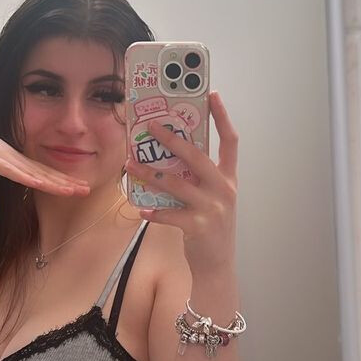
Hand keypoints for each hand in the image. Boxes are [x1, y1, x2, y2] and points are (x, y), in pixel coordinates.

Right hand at [0, 108, 89, 218]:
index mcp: (14, 162)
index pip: (42, 175)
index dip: (59, 182)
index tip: (76, 189)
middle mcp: (15, 159)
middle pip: (46, 174)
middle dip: (66, 183)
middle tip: (87, 190)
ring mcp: (6, 159)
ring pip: (36, 174)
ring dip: (55, 183)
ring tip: (74, 190)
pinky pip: (14, 171)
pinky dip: (28, 178)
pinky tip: (42, 184)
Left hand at [124, 90, 237, 275]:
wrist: (217, 265)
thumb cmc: (210, 228)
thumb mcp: (213, 199)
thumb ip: (199, 178)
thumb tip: (172, 154)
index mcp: (228, 179)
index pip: (230, 141)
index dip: (222, 117)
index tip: (212, 95)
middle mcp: (223, 190)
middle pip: (198, 156)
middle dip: (173, 139)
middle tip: (152, 126)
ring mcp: (212, 208)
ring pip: (176, 184)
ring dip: (150, 173)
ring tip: (131, 165)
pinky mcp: (199, 226)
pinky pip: (170, 214)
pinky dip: (153, 211)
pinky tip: (141, 209)